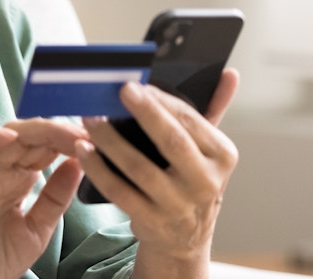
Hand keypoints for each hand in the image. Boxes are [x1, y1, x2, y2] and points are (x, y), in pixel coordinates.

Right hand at [0, 120, 85, 278]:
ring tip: (65, 133)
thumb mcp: (39, 228)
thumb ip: (56, 197)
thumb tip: (78, 163)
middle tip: (87, 134)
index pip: (45, 147)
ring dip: (38, 129)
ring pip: (6, 134)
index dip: (68, 140)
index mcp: (19, 180)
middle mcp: (1, 172)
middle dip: (60, 131)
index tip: (96, 142)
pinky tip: (10, 137)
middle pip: (30, 136)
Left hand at [76, 69, 239, 272]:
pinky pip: (119, 191)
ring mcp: (178, 205)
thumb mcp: (209, 151)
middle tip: (119, 89)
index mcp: (222, 156)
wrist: (185, 238)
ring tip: (90, 117)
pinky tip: (83, 150)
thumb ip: (214, 110)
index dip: (161, 100)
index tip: (137, 83)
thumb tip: (229, 74)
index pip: (191, 120)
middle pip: (171, 140)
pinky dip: (98, 168)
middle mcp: (206, 182)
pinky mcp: (152, 221)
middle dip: (144, 112)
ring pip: (139, 166)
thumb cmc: (191, 182)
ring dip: (110, 139)